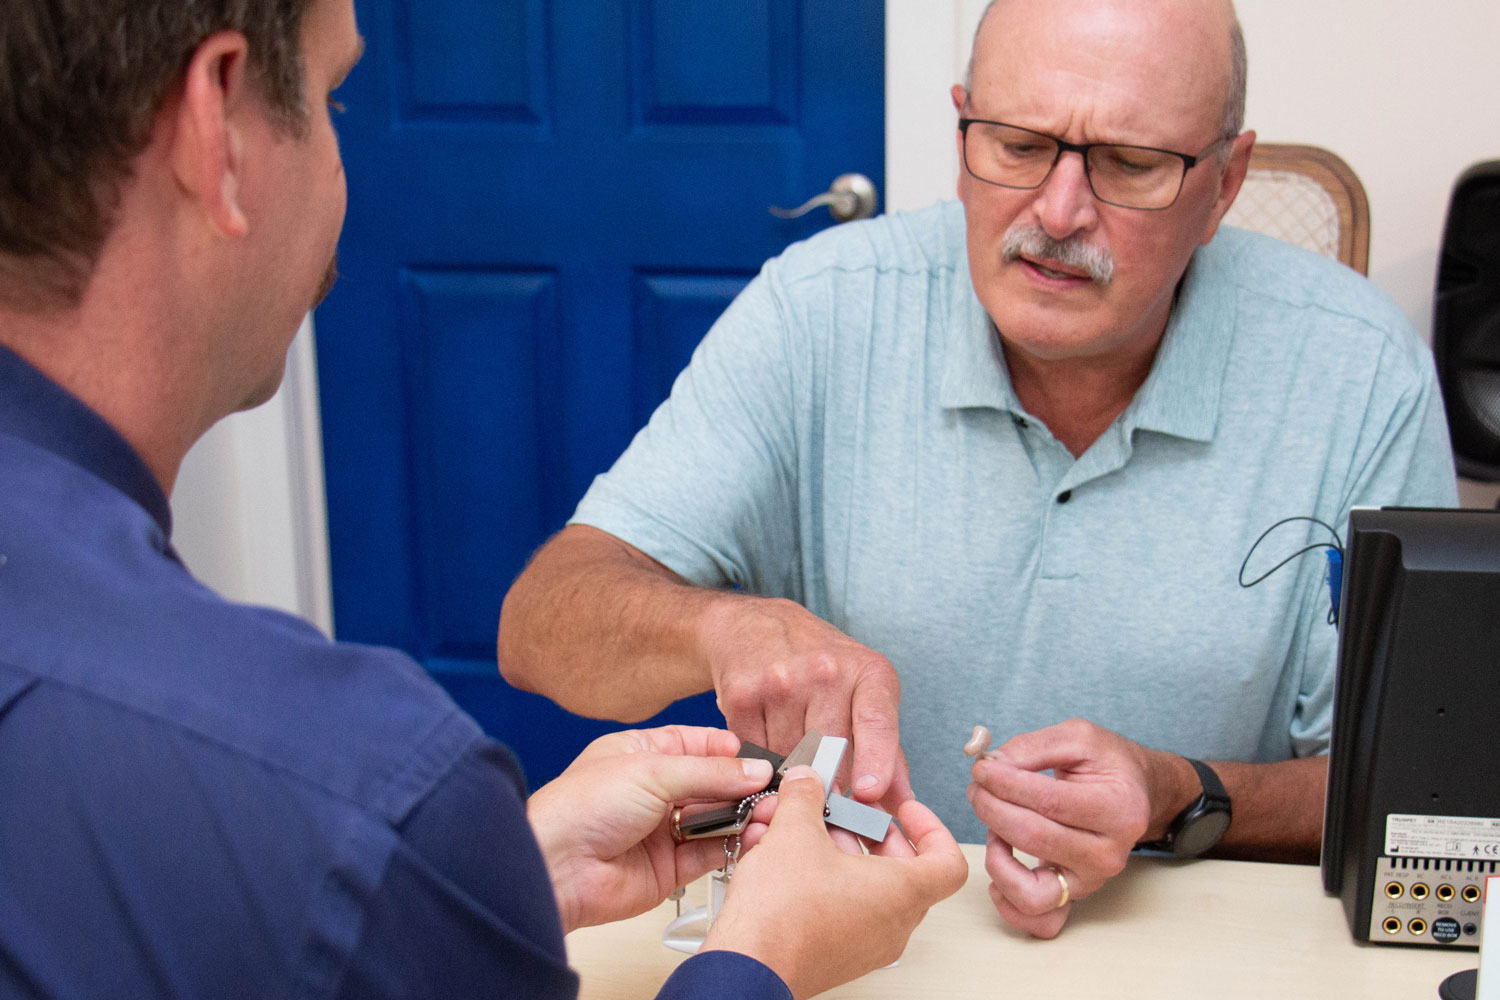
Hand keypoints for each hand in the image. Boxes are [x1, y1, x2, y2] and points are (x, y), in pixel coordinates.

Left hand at [526, 725, 777, 932]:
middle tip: (776, 789)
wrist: (555, 867)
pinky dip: (734, 845)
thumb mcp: (652, 771)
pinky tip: (754, 836)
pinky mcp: (669, 867)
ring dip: (745, 815)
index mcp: (641, 754)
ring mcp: (662, 829)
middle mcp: (653, 790)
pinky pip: (711, 852)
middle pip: (712, 783)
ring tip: (772, 814)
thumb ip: (709, 773)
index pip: (697, 745)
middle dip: (744, 786)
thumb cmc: (581, 807)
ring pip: (716, 818)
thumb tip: (755, 770)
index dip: (729, 751)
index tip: (761, 757)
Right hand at [699, 594, 910, 808]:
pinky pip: (757, 753)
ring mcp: (780, 682)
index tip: (869, 793)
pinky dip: (763, 759)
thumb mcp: (864, 692)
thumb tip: (904, 806)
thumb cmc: (821, 665)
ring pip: (791, 760)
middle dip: (829, 783)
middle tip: (825, 793)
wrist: (756, 624)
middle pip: (830, 754)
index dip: (876, 760)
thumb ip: (888, 752)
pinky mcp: (743, 696)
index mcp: (867, 672)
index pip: (876, 720)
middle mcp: (825, 671)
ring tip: (793, 752)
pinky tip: (768, 740)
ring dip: (792, 771)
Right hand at [703, 766, 968, 998]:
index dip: (930, 828)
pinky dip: (816, 877)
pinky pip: (839, 906)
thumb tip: (807, 781)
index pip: (949, 862)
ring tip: (793, 828)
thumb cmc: (782, 914)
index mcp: (902, 893)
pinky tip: (776, 856)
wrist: (747, 965)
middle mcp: (891, 924)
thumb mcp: (795, 830)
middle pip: (900, 868)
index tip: (903, 811)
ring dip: (831, 850)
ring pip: (862, 885)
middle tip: (838, 811)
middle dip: (863, 830)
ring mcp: (865, 944)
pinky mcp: (836, 954)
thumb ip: (806, 795)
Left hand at [966, 718, 1183, 938]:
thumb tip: (989, 765)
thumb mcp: (1078, 737)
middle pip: (1034, 839)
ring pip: (1032, 891)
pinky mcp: (1075, 895)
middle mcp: (1110, 853)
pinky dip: (1009, 904)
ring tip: (994, 828)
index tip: (981, 769)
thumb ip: (1032, 747)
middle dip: (992, 809)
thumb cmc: (1107, 763)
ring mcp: (1092, 880)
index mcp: (1118, 808)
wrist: (1137, 794)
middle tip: (977, 787)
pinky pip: (1040, 921)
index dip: (1005, 784)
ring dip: (998, 860)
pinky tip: (1000, 864)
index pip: (1049, 801)